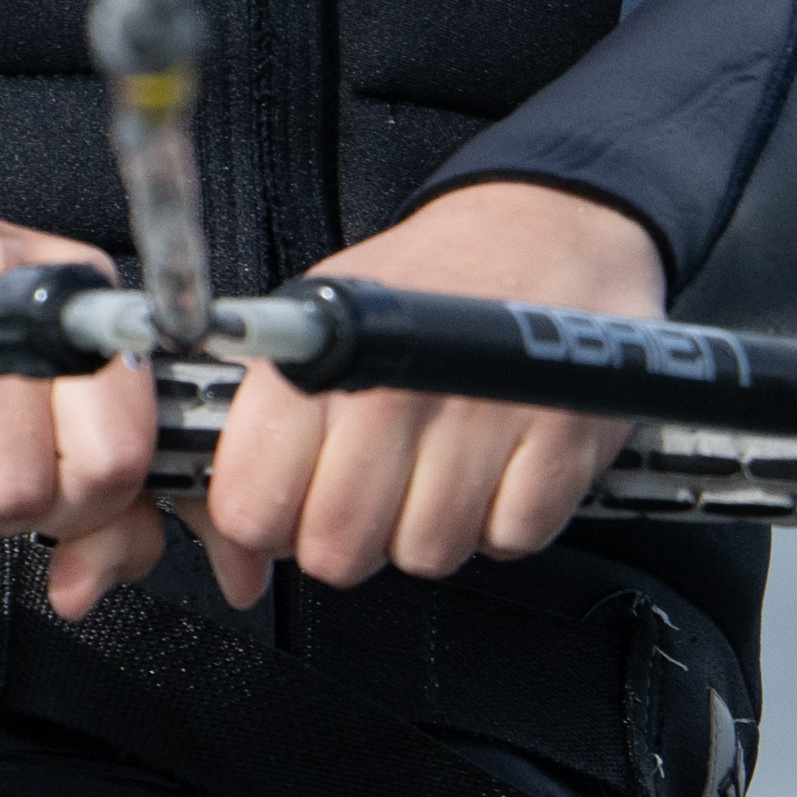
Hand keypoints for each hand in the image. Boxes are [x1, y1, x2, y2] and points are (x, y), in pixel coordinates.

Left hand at [203, 175, 658, 607]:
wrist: (544, 229)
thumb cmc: (424, 286)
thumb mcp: (317, 326)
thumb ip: (264, 441)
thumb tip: (236, 567)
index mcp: (319, 361)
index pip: (252, 507)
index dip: (266, 526)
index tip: (286, 509)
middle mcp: (395, 388)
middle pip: (338, 550)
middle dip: (351, 536)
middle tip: (371, 488)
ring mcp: (481, 417)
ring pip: (425, 556)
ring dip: (432, 527)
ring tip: (441, 464)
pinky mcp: (560, 440)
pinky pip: (508, 541)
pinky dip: (505, 518)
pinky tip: (498, 464)